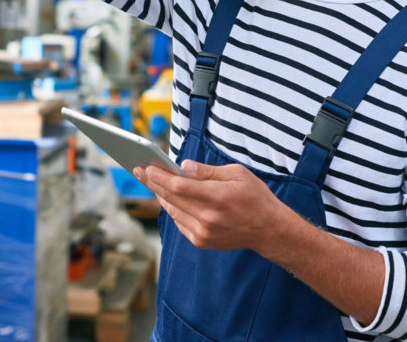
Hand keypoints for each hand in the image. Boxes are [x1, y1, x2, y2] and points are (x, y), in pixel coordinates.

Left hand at [134, 159, 288, 251]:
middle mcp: (208, 218)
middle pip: (171, 198)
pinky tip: (167, 197)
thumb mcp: (237, 174)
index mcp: (218, 198)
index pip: (180, 186)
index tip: (147, 167)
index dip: (160, 176)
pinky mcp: (201, 241)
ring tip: (149, 180)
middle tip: (138, 170)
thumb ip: (208, 171)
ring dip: (159, 195)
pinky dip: (172, 208)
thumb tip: (183, 166)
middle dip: (152, 183)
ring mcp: (203, 232)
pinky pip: (178, 221)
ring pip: (172, 210)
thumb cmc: (254, 196)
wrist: (268, 230)